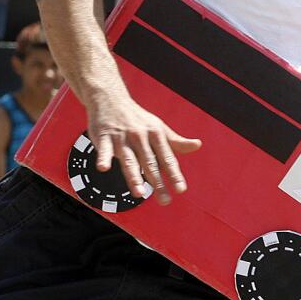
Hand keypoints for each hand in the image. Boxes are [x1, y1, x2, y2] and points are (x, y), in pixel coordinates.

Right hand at [86, 92, 201, 204]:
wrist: (111, 98)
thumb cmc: (137, 118)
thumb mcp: (158, 127)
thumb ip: (176, 141)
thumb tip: (197, 145)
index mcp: (156, 134)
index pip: (167, 158)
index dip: (174, 174)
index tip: (180, 189)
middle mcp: (141, 136)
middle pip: (150, 163)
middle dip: (158, 183)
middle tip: (165, 201)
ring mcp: (122, 137)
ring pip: (129, 159)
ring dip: (134, 176)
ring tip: (139, 193)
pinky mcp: (104, 137)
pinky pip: (104, 150)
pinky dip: (104, 158)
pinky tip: (103, 168)